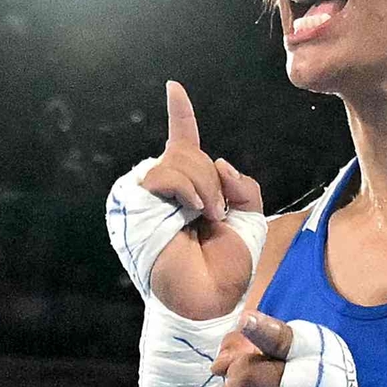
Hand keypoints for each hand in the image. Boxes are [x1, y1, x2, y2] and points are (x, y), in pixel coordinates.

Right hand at [107, 82, 267, 322]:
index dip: (179, 115)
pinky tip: (194, 211)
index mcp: (189, 191)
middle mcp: (165, 191)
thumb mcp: (250, 219)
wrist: (207, 298)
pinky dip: (187, 189)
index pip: (183, 143)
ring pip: (179, 161)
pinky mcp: (136, 205)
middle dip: (213, 179)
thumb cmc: (225, 269)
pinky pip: (164, 173)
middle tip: (218, 214)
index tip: (174, 88)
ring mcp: (148, 198)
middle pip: (190, 153)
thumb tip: (217, 161)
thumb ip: (243, 186)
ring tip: (208, 217)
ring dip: (204, 187)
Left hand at [223, 308, 386, 386]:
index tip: (245, 322)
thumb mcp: (285, 360)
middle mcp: (321, 384)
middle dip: (237, 377)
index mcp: (321, 351)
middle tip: (250, 384)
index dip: (263, 330)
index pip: (285, 339)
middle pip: (245, 371)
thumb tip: (218, 365)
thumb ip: (249, 350)